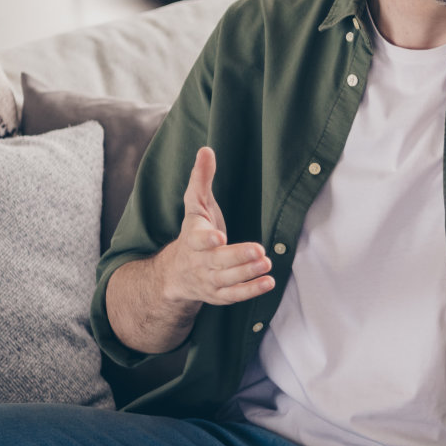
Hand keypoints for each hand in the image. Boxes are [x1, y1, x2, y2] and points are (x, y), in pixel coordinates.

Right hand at [160, 147, 273, 306]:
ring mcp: (208, 280)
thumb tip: (206, 150)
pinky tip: (269, 282)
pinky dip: (251, 291)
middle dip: (237, 257)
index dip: (205, 240)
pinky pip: (234, 295)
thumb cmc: (194, 231)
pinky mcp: (219, 295)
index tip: (218, 237)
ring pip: (227, 279)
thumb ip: (201, 179)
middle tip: (259, 251)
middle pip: (216, 261)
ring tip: (267, 263)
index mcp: (191, 237)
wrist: (177, 273)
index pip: (195, 239)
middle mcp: (199, 261)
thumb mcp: (195, 206)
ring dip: (247, 273)